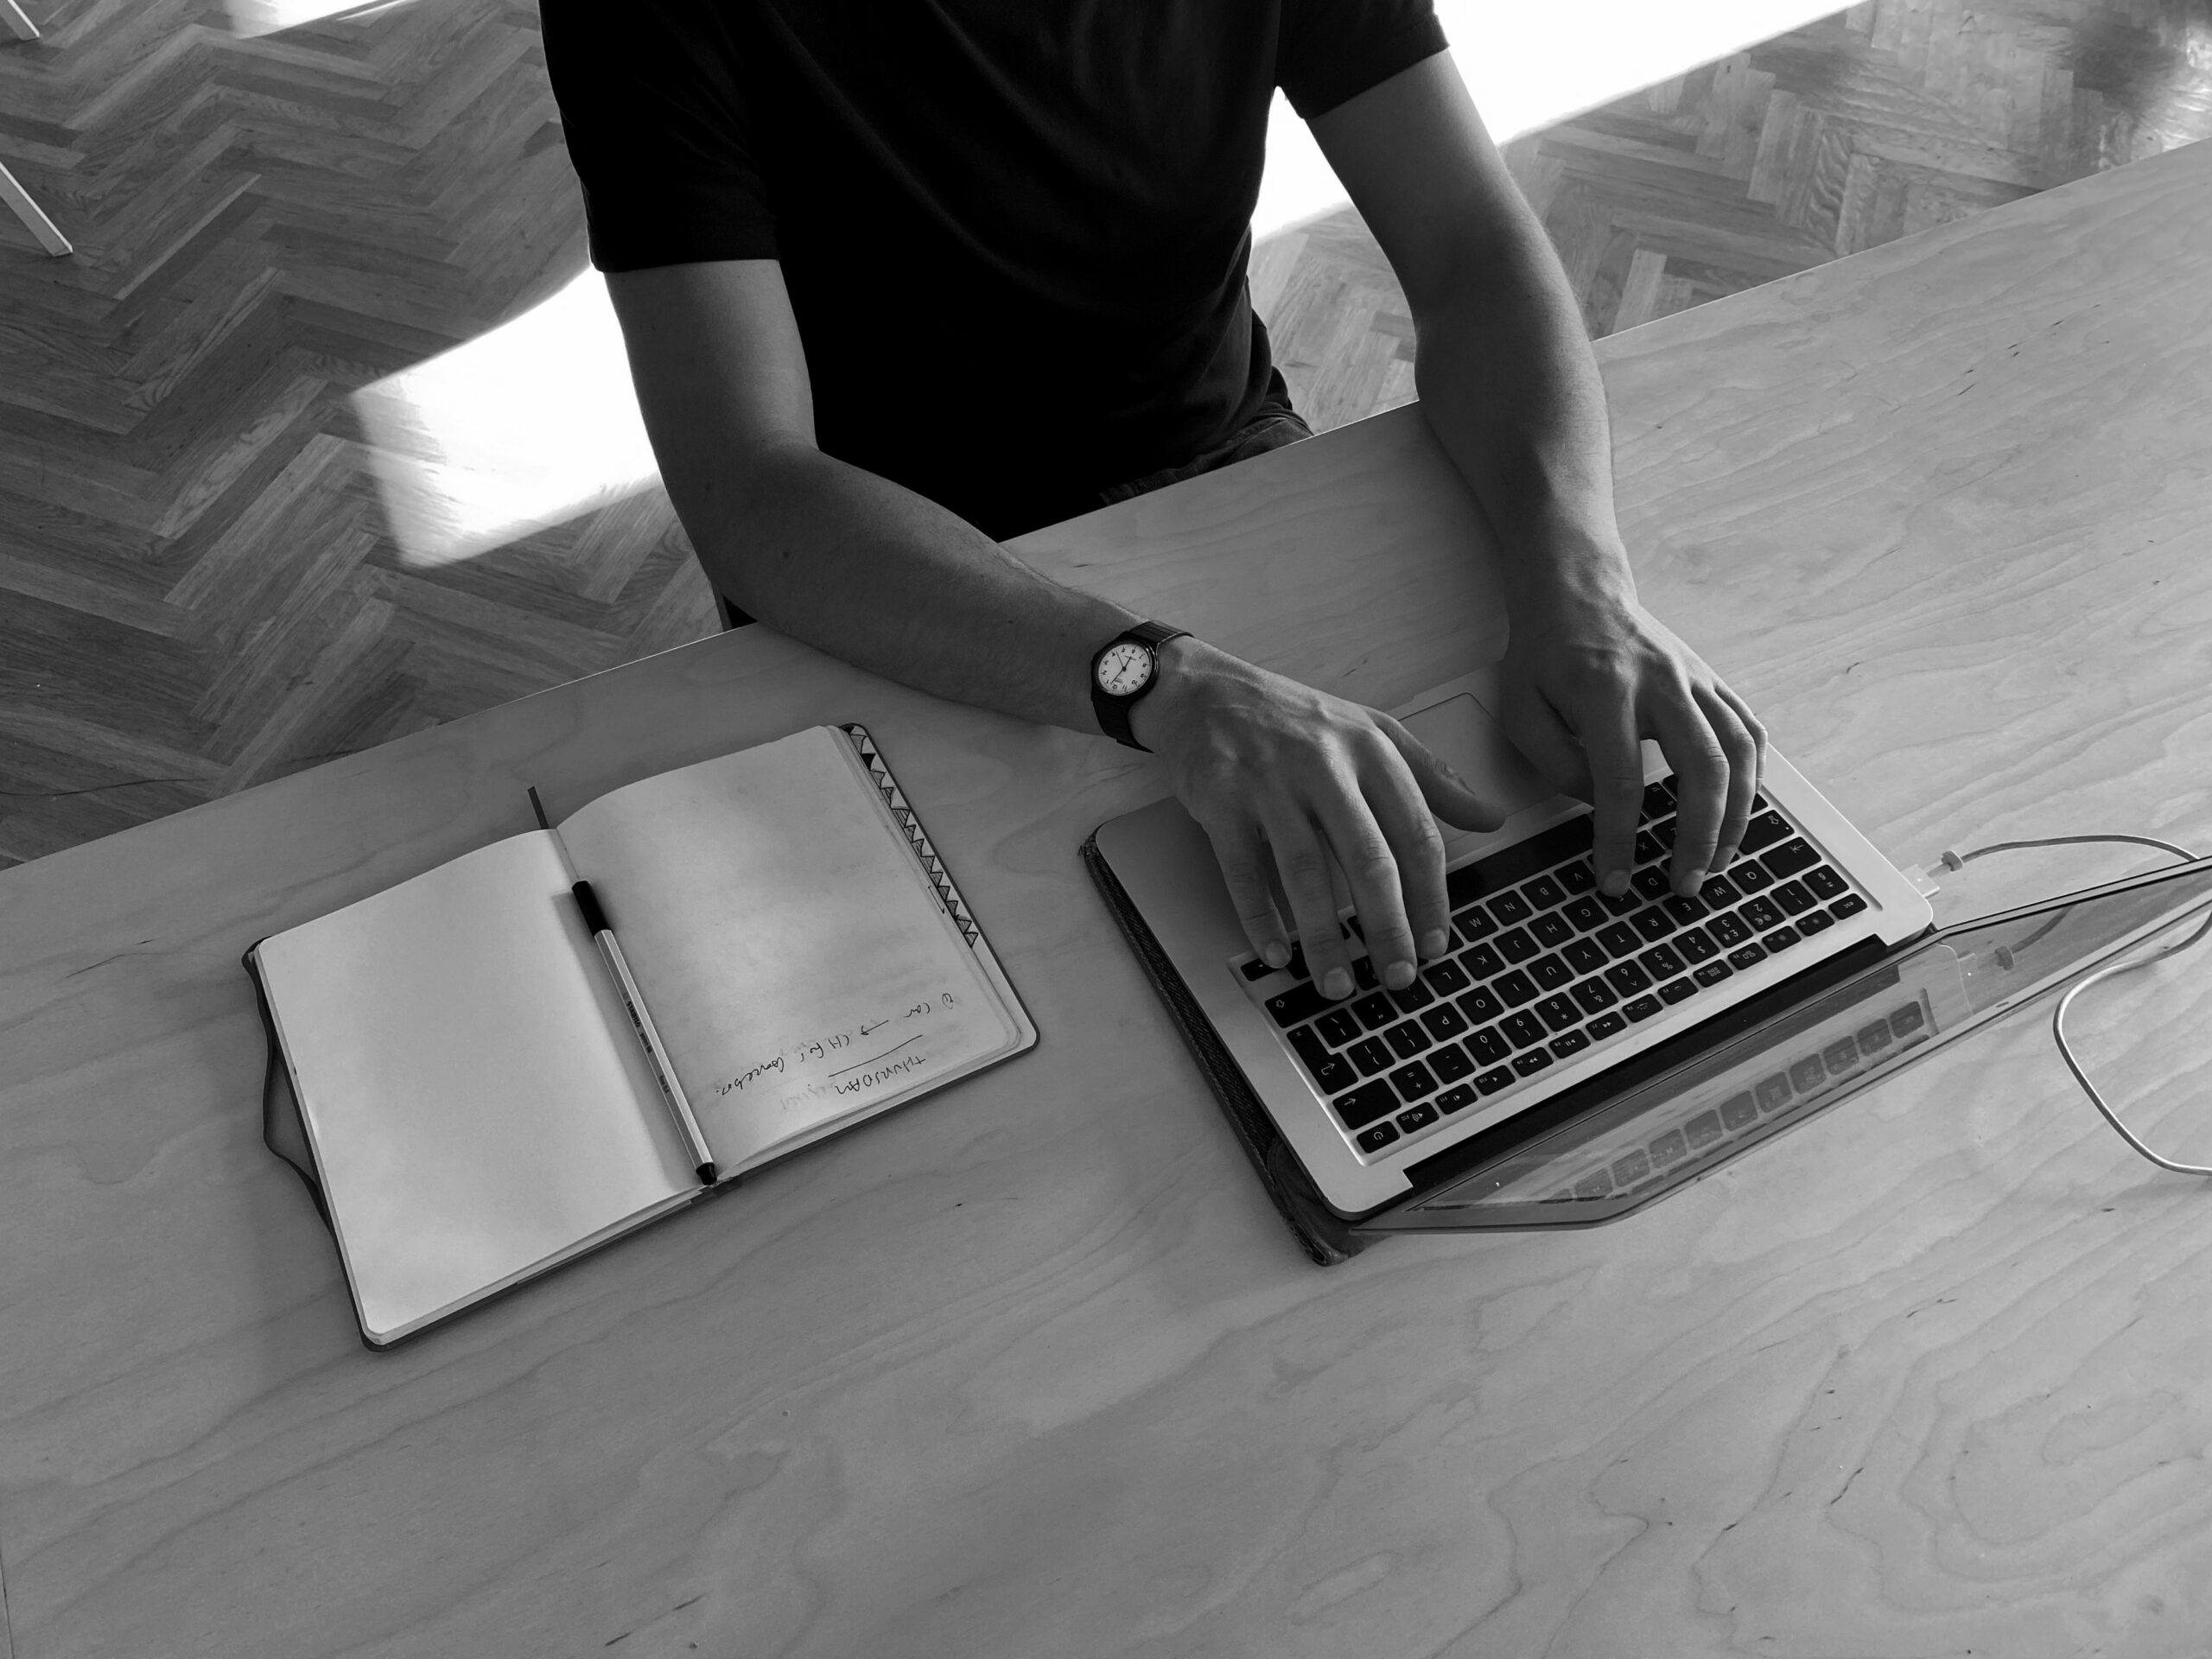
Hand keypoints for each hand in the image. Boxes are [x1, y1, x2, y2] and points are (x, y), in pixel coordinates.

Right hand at [1129, 638, 1504, 1000]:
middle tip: (1397, 977)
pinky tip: (1276, 952)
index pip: (1415, 832)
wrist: (1204, 692)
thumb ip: (1432, 778)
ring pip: (1306, 870)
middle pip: (1367, 858)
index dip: (1430, 895)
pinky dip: (1259, 917)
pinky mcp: (1222, 798)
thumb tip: (1491, 816)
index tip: (1436, 943)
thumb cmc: (1293, 718)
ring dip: (1323, 936)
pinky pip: (1243, 869)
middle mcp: (1323, 764)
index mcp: (1370, 749)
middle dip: (1387, 927)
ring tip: (1336, 983)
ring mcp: (1270, 782)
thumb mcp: (1371, 733)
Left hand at [1494, 567, 1765, 900]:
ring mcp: (1695, 680)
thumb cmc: (1545, 653)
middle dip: (1698, 836)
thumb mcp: (1521, 707)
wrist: (1578, 591)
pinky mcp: (1712, 681)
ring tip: (1715, 862)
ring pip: (1738, 752)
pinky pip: (1749, 731)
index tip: (1616, 879)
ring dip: (1736, 816)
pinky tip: (1739, 811)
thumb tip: (1599, 804)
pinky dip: (1753, 777)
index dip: (1619, 838)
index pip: (1620, 780)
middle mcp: (1661, 683)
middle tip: (1684, 884)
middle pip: (1702, 768)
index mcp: (1605, 690)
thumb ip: (1555, 762)